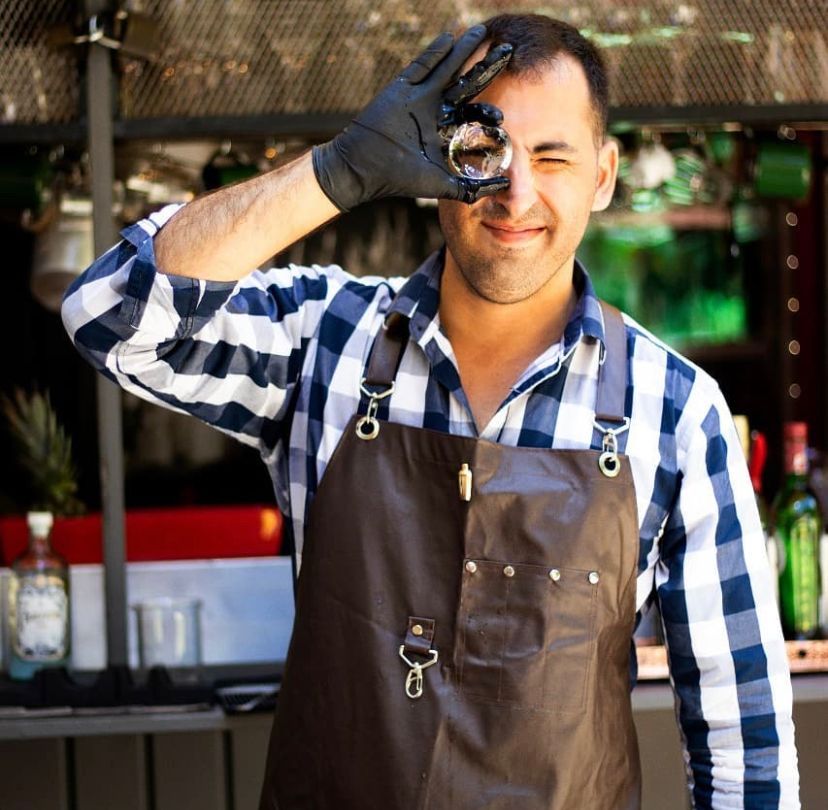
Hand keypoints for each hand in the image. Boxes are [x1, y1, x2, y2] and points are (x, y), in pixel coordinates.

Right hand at [312, 25, 512, 210]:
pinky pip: (421, 65)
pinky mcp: (401, 87)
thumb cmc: (400, 179)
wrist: (363, 168)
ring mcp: (418, 98)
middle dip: (486, 69)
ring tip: (481, 31)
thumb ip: (473, 188)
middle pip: (466, 86)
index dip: (487, 113)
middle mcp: (434, 113)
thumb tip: (507, 185)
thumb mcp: (443, 185)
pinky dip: (435, 52)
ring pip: (446, 69)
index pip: (471, 117)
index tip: (500, 118)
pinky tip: (450, 37)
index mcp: (443, 134)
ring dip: (464, 50)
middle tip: (507, 51)